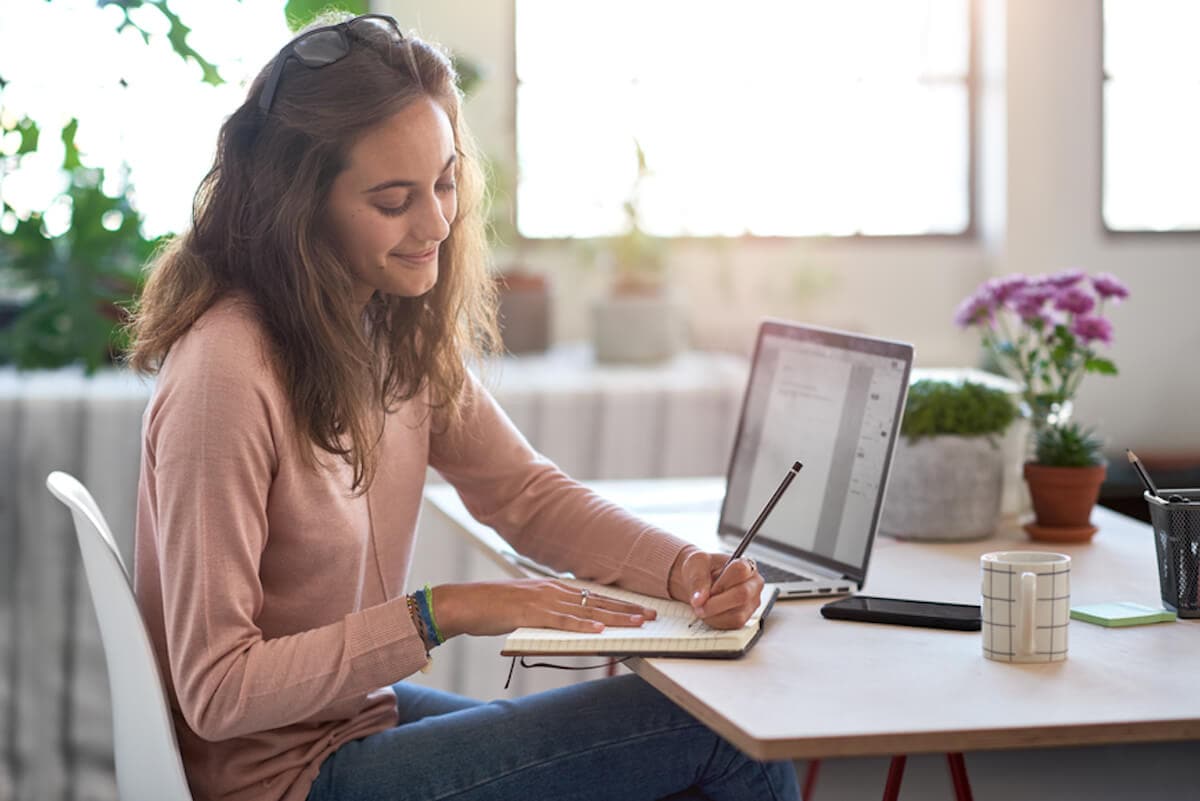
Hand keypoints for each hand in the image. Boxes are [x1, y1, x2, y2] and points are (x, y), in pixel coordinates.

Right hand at [431, 580, 657, 639]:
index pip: (594, 595)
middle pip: (597, 600)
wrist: (463, 603)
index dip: (619, 603)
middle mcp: (552, 590)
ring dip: (614, 617)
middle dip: (627, 608)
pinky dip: (581, 625)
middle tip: (651, 615)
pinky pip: (561, 620)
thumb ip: (548, 612)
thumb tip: (568, 622)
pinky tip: (598, 629)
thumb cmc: (492, 607)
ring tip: (637, 623)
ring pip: (586, 609)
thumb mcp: (526, 607)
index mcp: (552, 588)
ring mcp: (542, 600)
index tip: (640, 609)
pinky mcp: (529, 612)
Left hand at [668, 548, 764, 629]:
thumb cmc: (702, 569)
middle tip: (699, 605)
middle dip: (716, 603)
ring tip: (702, 606)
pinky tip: (709, 613)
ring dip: (714, 614)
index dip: (721, 582)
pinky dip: (716, 621)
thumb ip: (697, 578)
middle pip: (742, 595)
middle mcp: (753, 584)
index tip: (706, 590)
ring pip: (737, 614)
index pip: (740, 570)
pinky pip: (733, 624)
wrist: (699, 581)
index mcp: (746, 564)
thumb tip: (699, 599)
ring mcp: (752, 603)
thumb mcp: (696, 564)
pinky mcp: (746, 618)